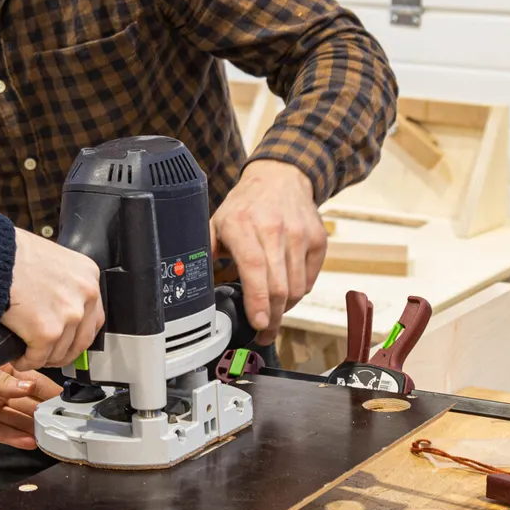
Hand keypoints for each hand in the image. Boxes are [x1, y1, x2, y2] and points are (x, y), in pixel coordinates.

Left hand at [0, 365, 63, 445]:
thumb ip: (1, 380)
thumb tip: (28, 386)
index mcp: (4, 370)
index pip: (34, 381)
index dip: (51, 391)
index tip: (68, 401)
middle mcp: (0, 390)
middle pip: (29, 404)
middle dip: (47, 413)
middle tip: (65, 423)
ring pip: (17, 420)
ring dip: (33, 428)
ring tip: (51, 437)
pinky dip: (14, 439)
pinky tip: (30, 443)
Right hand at [2, 227, 103, 370]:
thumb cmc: (14, 253)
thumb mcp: (51, 257)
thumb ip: (62, 280)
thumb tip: (57, 300)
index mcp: (88, 275)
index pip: (93, 316)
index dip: (78, 332)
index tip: (68, 338)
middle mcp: (85, 296)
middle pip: (82, 339)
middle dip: (64, 352)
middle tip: (49, 354)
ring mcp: (69, 315)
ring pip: (60, 352)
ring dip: (44, 357)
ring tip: (30, 355)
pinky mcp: (47, 332)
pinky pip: (38, 358)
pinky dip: (27, 362)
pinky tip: (19, 358)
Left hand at [210, 159, 326, 342]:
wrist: (281, 177)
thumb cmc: (246, 204)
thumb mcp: (218, 221)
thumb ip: (205, 251)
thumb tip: (191, 282)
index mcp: (243, 225)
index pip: (254, 268)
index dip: (257, 300)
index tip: (257, 323)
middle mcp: (274, 229)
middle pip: (279, 286)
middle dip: (271, 318)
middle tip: (263, 332)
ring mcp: (300, 234)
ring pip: (297, 288)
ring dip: (284, 308)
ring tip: (272, 312)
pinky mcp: (318, 240)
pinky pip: (309, 280)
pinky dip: (298, 292)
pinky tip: (285, 290)